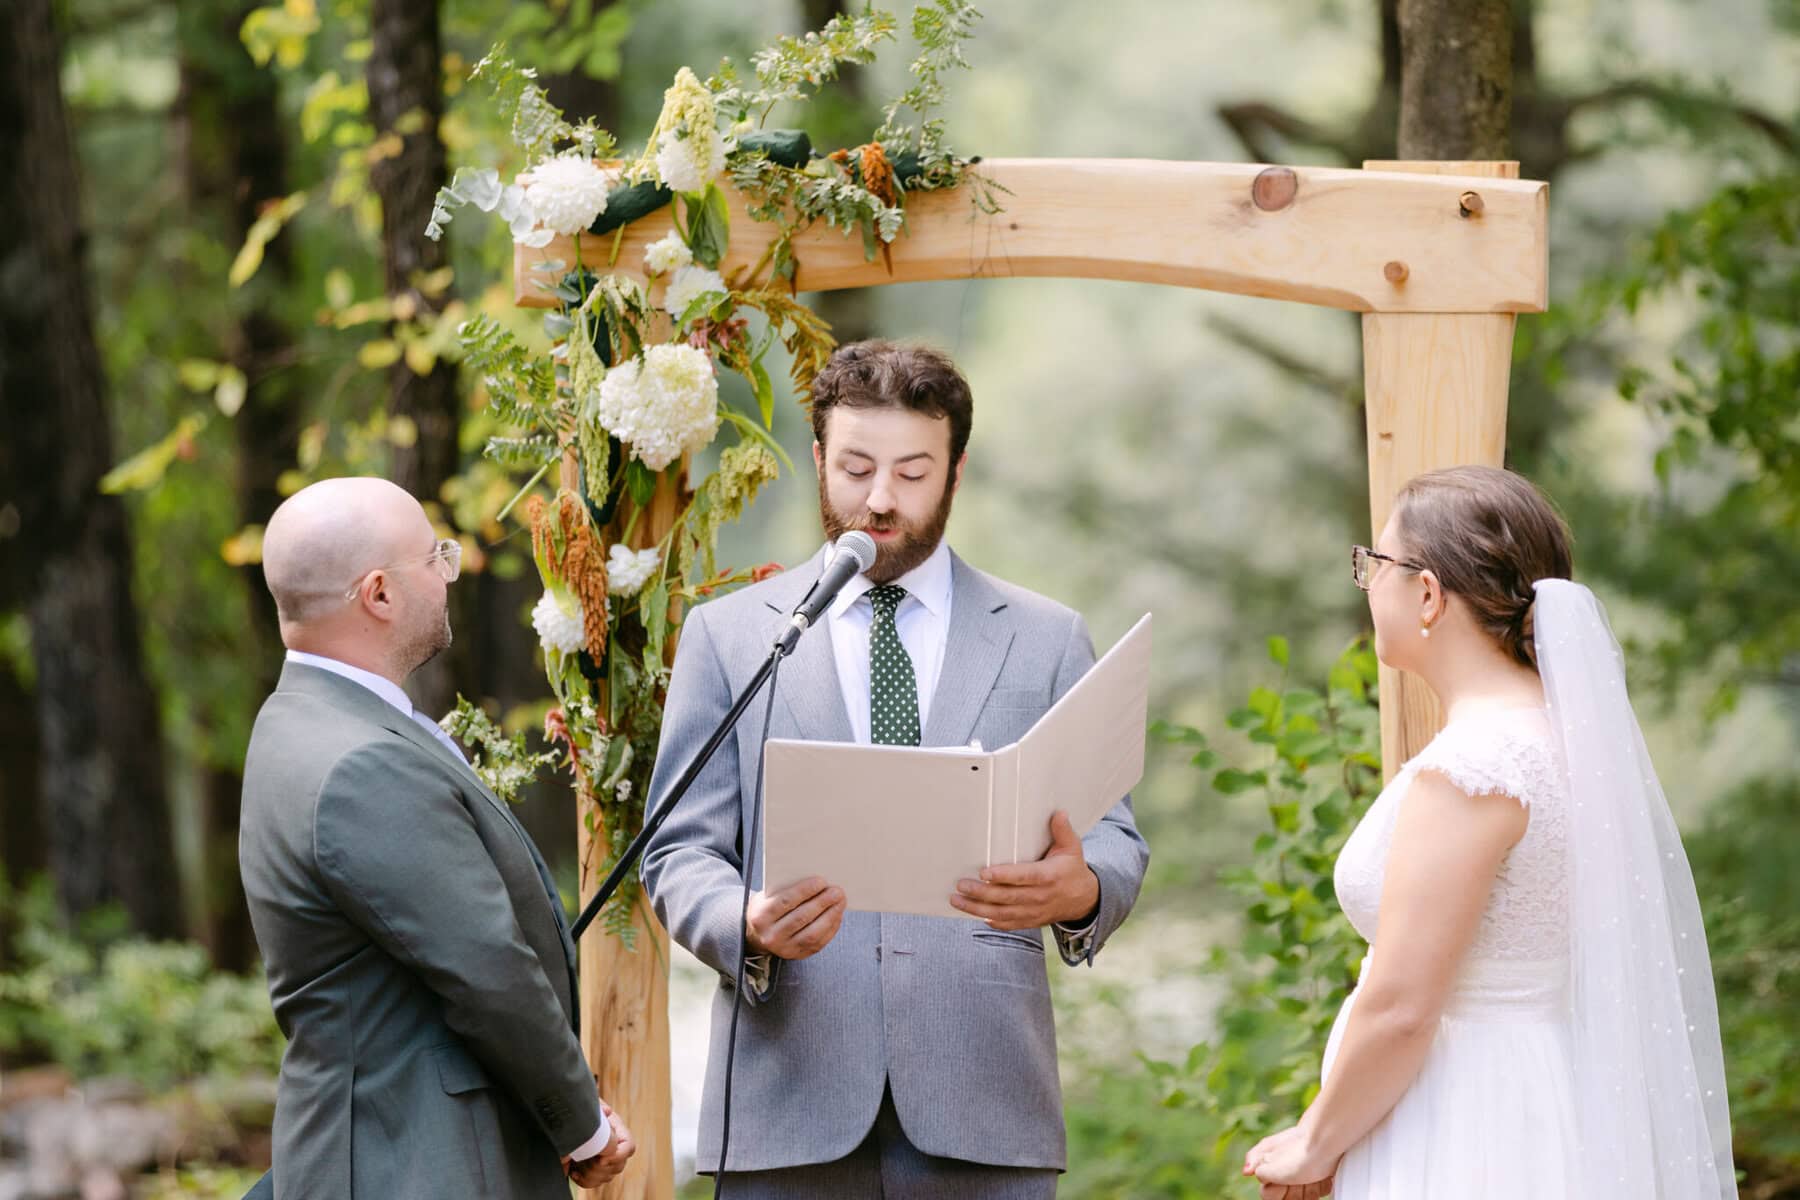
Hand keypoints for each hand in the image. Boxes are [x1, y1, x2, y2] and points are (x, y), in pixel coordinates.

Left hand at [563, 1103, 634, 1187]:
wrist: (562, 1122)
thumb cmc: (577, 1111)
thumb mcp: (587, 1108)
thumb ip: (597, 1110)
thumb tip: (607, 1112)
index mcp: (616, 1130)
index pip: (628, 1147)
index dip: (618, 1155)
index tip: (600, 1158)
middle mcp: (613, 1147)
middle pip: (618, 1166)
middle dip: (598, 1165)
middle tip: (582, 1157)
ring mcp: (603, 1161)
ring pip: (606, 1177)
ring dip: (589, 1172)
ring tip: (576, 1160)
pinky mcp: (590, 1171)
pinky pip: (593, 1183)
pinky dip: (583, 1179)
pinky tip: (573, 1170)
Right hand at [746, 876, 845, 959]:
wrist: (758, 933)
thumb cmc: (768, 907)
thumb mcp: (769, 896)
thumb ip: (787, 888)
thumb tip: (818, 882)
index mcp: (761, 916)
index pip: (785, 901)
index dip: (805, 891)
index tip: (821, 881)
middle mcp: (771, 936)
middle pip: (801, 918)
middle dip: (822, 903)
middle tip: (837, 891)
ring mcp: (785, 949)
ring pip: (812, 934)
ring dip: (831, 915)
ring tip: (840, 901)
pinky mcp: (798, 955)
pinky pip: (819, 943)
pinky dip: (831, 927)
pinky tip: (837, 914)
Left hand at [950, 811, 1098, 930]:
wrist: (1084, 900)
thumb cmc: (1072, 870)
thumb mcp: (1073, 848)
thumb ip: (1063, 831)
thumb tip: (1059, 813)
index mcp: (1048, 876)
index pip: (1023, 877)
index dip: (1003, 876)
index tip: (984, 872)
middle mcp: (1040, 896)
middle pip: (1007, 897)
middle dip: (981, 892)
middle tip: (961, 885)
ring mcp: (1034, 911)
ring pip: (1003, 913)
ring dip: (978, 908)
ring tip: (957, 900)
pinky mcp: (1030, 921)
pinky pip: (1008, 924)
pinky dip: (991, 921)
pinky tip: (974, 914)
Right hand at [1242, 1125, 1336, 1199]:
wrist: (1325, 1139)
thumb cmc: (1296, 1144)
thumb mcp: (1267, 1150)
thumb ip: (1253, 1159)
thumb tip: (1246, 1171)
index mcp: (1271, 1171)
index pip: (1268, 1195)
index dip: (1276, 1190)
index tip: (1283, 1180)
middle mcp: (1287, 1176)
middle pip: (1288, 1199)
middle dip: (1293, 1189)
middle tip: (1296, 1176)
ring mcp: (1305, 1180)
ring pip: (1304, 1198)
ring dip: (1308, 1188)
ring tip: (1310, 1173)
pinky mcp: (1322, 1180)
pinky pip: (1320, 1193)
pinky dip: (1321, 1186)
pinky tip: (1320, 1176)